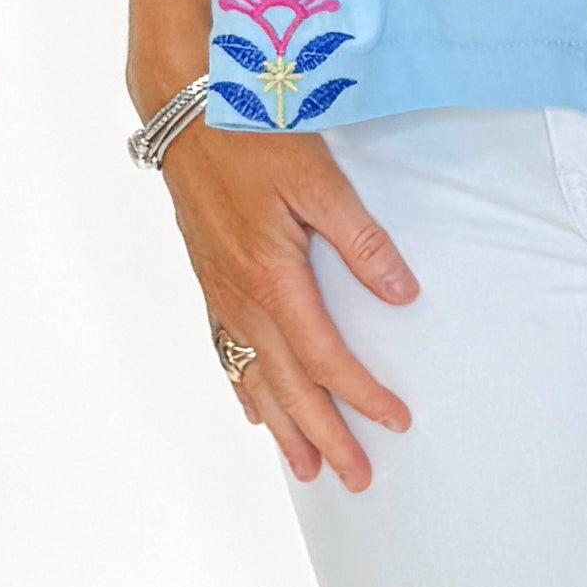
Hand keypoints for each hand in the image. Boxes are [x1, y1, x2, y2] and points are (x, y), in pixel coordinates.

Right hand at [160, 121, 417, 487]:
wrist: (186, 108)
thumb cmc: (251, 134)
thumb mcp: (318, 179)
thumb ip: (360, 239)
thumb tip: (400, 293)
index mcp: (272, 279)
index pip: (325, 358)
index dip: (361, 395)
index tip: (395, 421)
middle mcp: (240, 298)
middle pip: (286, 386)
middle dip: (323, 436)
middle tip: (355, 477)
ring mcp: (219, 292)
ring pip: (252, 377)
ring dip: (282, 427)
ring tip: (304, 468)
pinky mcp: (208, 277)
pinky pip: (226, 352)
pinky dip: (243, 388)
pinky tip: (252, 408)